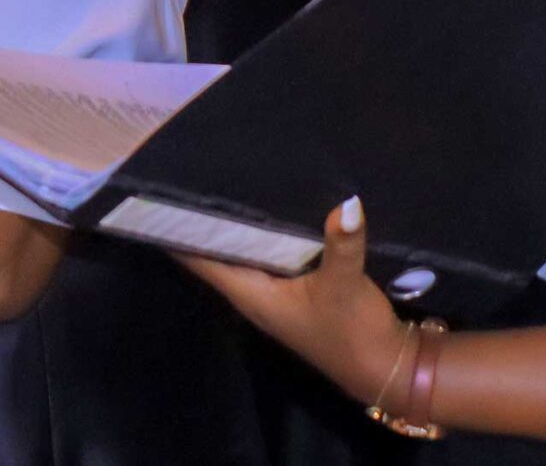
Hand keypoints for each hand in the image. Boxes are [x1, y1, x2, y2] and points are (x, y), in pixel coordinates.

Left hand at [179, 196, 409, 406]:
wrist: (387, 369)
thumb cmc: (353, 331)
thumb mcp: (346, 284)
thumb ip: (342, 244)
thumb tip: (348, 203)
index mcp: (250, 294)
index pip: (199, 260)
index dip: (176, 232)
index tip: (158, 195)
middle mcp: (254, 295)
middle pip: (215, 253)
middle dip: (203, 220)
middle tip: (189, 174)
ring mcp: (273, 295)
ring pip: (242, 254)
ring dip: (233, 227)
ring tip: (220, 181)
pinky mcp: (294, 292)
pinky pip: (267, 256)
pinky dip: (263, 235)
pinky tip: (266, 209)